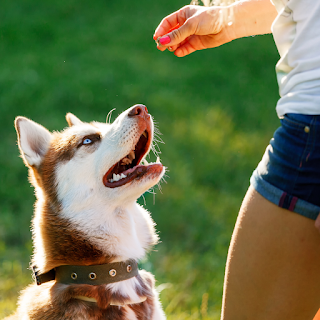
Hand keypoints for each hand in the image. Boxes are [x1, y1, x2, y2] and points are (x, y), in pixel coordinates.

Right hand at [153, 1, 277, 56]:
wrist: (227, 26)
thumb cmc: (210, 19)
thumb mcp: (191, 25)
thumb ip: (176, 35)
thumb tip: (162, 42)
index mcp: (184, 14)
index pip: (168, 23)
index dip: (161, 30)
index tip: (157, 38)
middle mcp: (186, 25)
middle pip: (171, 34)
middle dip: (166, 40)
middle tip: (161, 47)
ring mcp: (191, 35)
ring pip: (177, 42)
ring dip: (173, 46)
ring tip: (171, 49)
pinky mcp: (196, 44)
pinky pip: (185, 49)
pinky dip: (181, 51)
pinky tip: (178, 53)